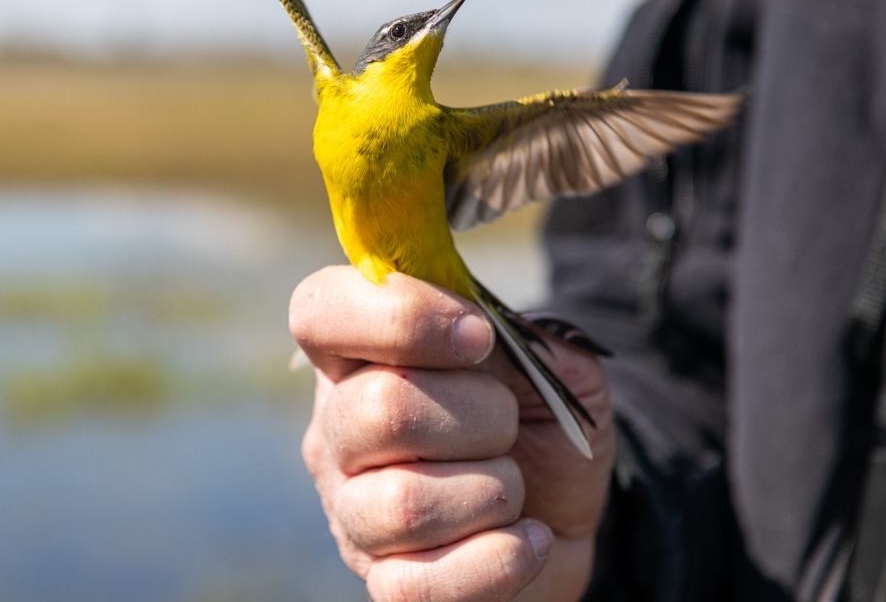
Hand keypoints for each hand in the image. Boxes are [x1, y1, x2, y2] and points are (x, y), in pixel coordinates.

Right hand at [290, 266, 614, 601]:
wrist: (564, 506)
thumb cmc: (535, 419)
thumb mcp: (537, 355)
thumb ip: (508, 327)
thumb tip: (473, 328)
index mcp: (359, 357)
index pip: (320, 312)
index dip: (400, 316)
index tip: (477, 335)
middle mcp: (339, 432)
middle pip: (379, 409)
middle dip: (480, 413)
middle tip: (508, 422)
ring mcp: (353, 512)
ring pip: (403, 505)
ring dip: (493, 490)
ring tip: (513, 486)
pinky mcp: (384, 582)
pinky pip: (418, 586)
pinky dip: (499, 559)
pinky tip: (526, 537)